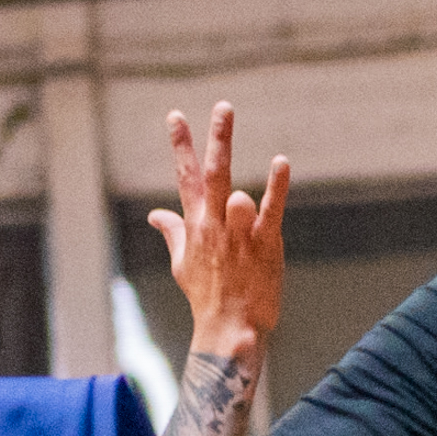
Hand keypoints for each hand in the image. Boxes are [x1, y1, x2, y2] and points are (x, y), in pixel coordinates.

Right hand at [149, 102, 288, 361]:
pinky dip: (276, 186)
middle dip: (216, 140)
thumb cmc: (207, 296)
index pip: (184, 178)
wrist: (228, 328)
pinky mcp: (265, 244)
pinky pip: (271, 210)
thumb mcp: (182, 263)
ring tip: (244, 186)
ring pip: (235, 197)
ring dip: (233, 180)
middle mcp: (214, 225)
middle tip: (225, 107)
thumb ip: (173, 232)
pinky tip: (280, 162)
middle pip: (212, 175)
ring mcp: (239, 234)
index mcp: (195, 226)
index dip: (181, 146)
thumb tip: (155, 214)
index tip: (176, 116)